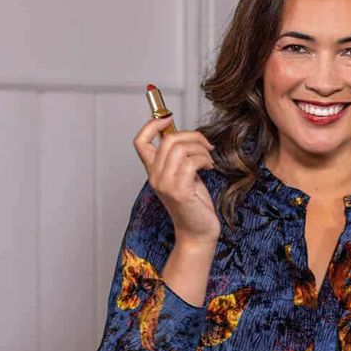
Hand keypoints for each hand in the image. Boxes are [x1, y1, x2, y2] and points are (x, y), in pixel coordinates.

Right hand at [133, 116, 219, 247]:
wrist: (198, 233)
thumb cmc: (194, 206)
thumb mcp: (186, 176)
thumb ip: (181, 158)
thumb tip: (188, 135)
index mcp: (153, 172)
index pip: (140, 142)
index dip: (152, 124)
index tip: (168, 117)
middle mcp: (155, 177)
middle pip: (168, 139)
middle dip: (192, 135)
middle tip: (206, 144)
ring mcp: (166, 184)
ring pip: (181, 148)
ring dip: (201, 149)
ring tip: (209, 159)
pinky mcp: (179, 191)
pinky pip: (192, 162)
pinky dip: (205, 160)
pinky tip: (210, 167)